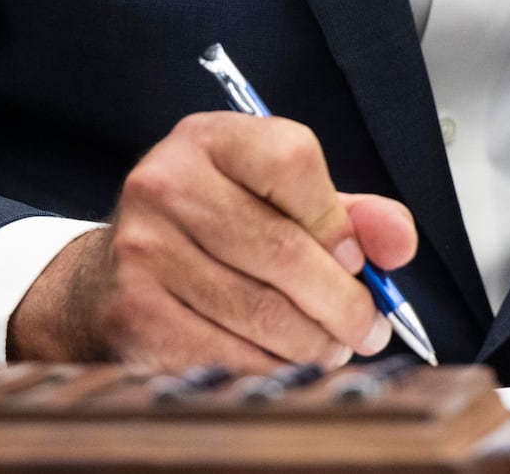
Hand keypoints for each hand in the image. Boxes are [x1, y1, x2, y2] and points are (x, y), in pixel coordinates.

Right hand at [6, 112, 415, 369]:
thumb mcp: (279, 202)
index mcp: (209, 139)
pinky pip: (227, 355)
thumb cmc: (214, 234)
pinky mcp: (133, 314)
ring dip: (314, 344)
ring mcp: (144, 250)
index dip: (338, 221)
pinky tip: (282, 364)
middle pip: (285, 250)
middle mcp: (167, 183)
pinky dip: (270, 369)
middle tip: (366, 328)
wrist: (112, 278)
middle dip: (344, 303)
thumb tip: (397, 243)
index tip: (356, 260)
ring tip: (329, 348)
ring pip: (263, 313)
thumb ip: (350, 215)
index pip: (293, 160)